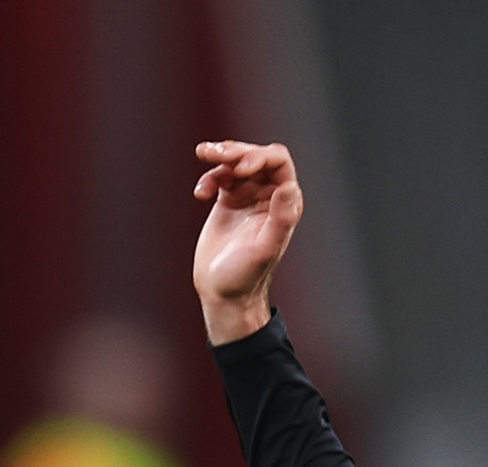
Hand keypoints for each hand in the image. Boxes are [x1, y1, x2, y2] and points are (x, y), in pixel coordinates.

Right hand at [191, 139, 301, 344]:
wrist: (222, 294)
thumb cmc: (245, 277)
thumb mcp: (263, 250)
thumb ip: (280, 220)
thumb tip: (288, 186)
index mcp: (284, 203)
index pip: (278, 162)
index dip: (259, 156)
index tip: (239, 167)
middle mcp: (269, 196)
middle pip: (255, 156)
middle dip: (236, 151)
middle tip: (215, 154)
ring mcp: (248, 197)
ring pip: (236, 162)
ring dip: (220, 155)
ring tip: (203, 153)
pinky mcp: (228, 202)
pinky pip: (220, 177)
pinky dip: (208, 178)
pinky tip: (199, 194)